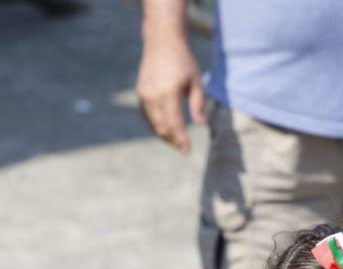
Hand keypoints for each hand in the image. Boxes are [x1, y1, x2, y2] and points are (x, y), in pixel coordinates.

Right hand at [136, 35, 204, 153]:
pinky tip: (166, 131)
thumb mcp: (196, 82)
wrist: (162, 42)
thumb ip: (198, 104)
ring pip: (153, 124)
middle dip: (173, 141)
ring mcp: (144, 95)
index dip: (181, 140)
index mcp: (168, 93)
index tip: (188, 152)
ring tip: (176, 143)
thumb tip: (202, 125)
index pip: (174, 124)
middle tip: (184, 150)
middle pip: (162, 127)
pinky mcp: (141, 93)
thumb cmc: (183, 61)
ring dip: (164, 136)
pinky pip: (147, 117)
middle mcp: (153, 96)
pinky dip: (156, 126)